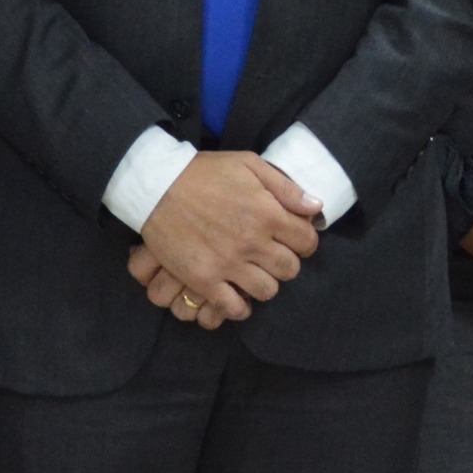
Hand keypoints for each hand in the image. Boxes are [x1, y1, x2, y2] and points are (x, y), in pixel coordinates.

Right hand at [136, 149, 322, 319]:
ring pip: (267, 291)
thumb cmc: (204, 172)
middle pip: (290, 269)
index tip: (294, 239)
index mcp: (267, 212)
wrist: (156, 186)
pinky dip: (239, 307)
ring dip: (264, 284)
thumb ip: (286, 187)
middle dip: (286, 263)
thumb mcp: (249, 165)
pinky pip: (233, 307)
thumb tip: (316, 207)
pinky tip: (236, 295)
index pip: (307, 241)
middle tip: (272, 256)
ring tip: (254, 273)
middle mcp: (253, 241)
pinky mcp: (204, 279)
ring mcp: (228, 263)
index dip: (305, 241)